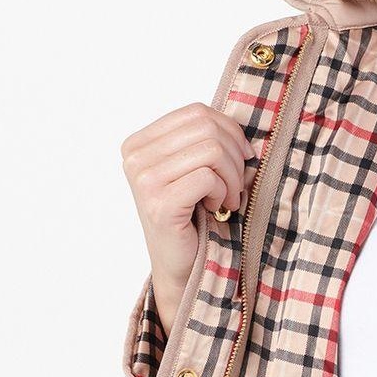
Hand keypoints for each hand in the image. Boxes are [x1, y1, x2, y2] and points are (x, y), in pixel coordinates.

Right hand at [121, 102, 252, 335]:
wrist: (180, 265)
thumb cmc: (191, 216)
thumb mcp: (193, 168)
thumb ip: (204, 140)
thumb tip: (238, 121)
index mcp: (139, 143)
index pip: (196, 112)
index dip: (229, 130)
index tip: (242, 156)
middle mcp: (135, 157)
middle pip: (206, 127)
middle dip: (234, 155)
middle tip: (237, 183)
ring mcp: (143, 180)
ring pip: (211, 150)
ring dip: (232, 177)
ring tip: (228, 198)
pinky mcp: (159, 203)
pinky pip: (207, 177)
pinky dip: (223, 192)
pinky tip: (216, 208)